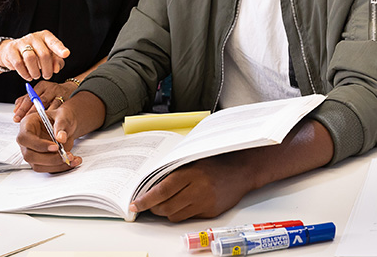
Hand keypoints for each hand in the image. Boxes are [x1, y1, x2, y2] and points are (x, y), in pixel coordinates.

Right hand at [0, 31, 69, 80]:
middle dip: (47, 69)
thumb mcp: (49, 56)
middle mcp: (34, 37)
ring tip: (36, 76)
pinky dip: (25, 74)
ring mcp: (21, 42)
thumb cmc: (35, 54)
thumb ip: (57, 62)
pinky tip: (28, 76)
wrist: (13, 52)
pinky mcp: (11, 50)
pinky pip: (19, 64)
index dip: (60, 49)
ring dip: (35, 72)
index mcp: (45, 36)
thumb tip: (56, 69)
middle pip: (44, 54)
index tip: (66, 54)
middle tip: (47, 76)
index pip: (54, 42)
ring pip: (30, 59)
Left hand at [14, 79, 77, 121]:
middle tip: (23, 121)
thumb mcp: (39, 93)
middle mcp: (50, 88)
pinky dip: (54, 116)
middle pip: (38, 101)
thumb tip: (15, 110)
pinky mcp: (68, 100)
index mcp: (41, 86)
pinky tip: (50, 124)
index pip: (29, 97)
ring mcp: (60, 94)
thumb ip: (27, 100)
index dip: (22, 108)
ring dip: (43, 115)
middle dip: (30, 112)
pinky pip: (60, 109)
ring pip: (50, 105)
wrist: (71, 90)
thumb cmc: (52, 94)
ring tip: (37, 123)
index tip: (16, 118)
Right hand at [16, 103, 81, 172]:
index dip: (38, 144)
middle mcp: (27, 140)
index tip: (55, 147)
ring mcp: (31, 152)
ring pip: (38, 165)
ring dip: (56, 165)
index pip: (25, 138)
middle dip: (49, 158)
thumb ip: (62, 125)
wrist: (66, 126)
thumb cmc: (61, 118)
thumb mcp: (63, 116)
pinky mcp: (39, 161)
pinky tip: (72, 162)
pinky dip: (61, 168)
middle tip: (65, 155)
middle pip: (29, 155)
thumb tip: (61, 138)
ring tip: (72, 158)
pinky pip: (47, 169)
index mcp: (27, 124)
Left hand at [130, 155, 254, 221]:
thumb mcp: (192, 160)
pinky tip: (183, 202)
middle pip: (166, 207)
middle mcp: (198, 190)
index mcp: (191, 173)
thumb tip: (150, 184)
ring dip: (166, 211)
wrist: (240, 171)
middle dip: (154, 207)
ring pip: (175, 216)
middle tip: (148, 203)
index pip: (162, 191)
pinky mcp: (210, 213)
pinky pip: (188, 217)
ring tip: (165, 203)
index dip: (146, 200)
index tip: (135, 204)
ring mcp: (205, 203)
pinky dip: (181, 212)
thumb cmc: (215, 162)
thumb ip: (173, 171)